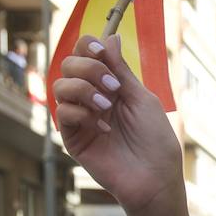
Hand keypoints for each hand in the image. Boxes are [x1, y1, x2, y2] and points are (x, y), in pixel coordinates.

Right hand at [52, 35, 183, 215]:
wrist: (155, 179)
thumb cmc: (155, 140)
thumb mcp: (141, 98)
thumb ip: (121, 69)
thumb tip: (109, 36)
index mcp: (108, 85)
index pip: (84, 53)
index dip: (87, 46)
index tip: (101, 51)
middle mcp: (91, 98)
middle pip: (68, 64)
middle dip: (88, 67)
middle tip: (113, 87)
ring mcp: (80, 118)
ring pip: (59, 86)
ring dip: (83, 89)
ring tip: (107, 107)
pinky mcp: (73, 139)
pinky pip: (62, 113)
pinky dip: (82, 114)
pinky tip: (104, 129)